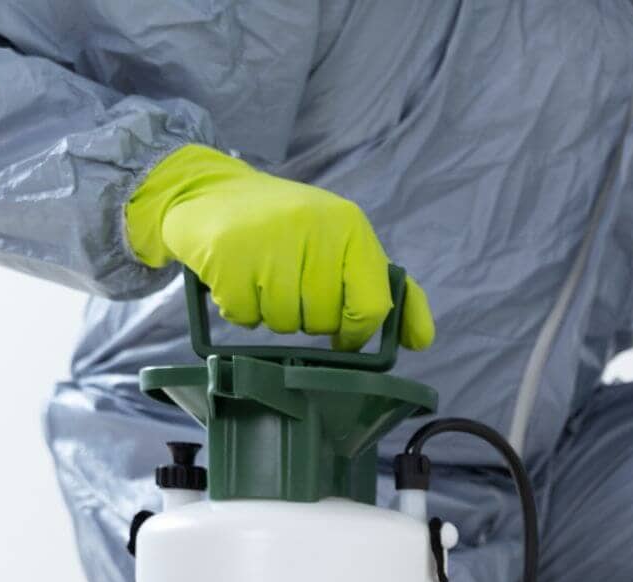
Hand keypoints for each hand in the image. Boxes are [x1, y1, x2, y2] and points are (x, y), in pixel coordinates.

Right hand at [125, 145, 434, 351]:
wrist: (210, 190)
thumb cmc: (287, 227)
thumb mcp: (344, 245)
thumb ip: (386, 289)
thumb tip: (421, 340)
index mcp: (350, 228)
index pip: (372, 307)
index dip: (357, 332)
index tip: (342, 335)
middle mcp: (314, 229)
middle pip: (324, 321)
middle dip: (308, 317)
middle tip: (290, 284)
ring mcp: (268, 241)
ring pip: (285, 323)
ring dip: (272, 314)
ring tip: (262, 276)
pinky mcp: (227, 255)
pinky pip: (244, 316)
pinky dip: (239, 309)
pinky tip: (237, 276)